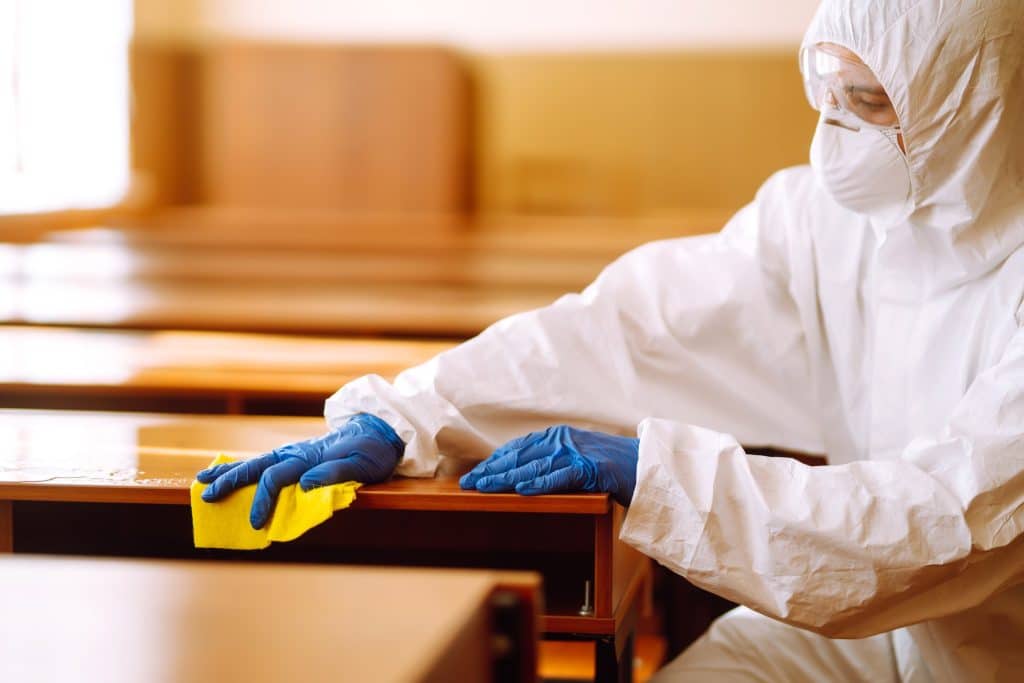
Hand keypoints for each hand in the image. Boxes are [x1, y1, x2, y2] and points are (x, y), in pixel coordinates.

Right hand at [196, 413, 403, 528]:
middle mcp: (296, 452)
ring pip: (256, 462)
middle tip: (206, 496)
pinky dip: (243, 467)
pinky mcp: (295, 455)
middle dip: (230, 481)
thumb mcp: (361, 464)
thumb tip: (305, 484)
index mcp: (309, 457)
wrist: (379, 431)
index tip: (255, 523)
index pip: (278, 478)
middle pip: (257, 466)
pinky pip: (264, 462)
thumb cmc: (372, 452)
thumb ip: (334, 472)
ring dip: (230, 471)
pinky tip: (229, 473)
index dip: (264, 500)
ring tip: (203, 479)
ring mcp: (294, 452)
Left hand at [459, 425, 638, 505]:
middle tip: (468, 482)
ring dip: (506, 478)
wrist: (649, 466)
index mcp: (559, 436)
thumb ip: (552, 462)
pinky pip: (561, 476)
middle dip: (491, 470)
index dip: (494, 461)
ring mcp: (578, 452)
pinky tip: (522, 490)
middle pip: (520, 456)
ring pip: (534, 466)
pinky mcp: (592, 468)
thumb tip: (521, 476)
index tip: (475, 473)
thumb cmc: (613, 466)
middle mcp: (564, 439)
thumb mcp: (577, 458)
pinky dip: (541, 483)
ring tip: (484, 486)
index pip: (518, 448)